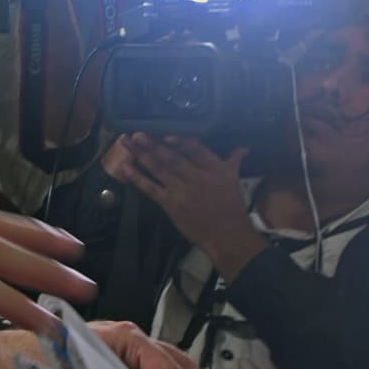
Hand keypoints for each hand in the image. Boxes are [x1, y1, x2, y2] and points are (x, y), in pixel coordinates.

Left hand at [110, 133, 267, 279]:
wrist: (227, 236)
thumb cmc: (231, 207)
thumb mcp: (234, 180)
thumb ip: (234, 161)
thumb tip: (243, 147)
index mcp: (215, 169)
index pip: (196, 150)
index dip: (180, 141)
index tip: (165, 133)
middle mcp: (198, 178)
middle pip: (172, 158)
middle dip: (153, 144)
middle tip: (136, 132)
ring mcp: (183, 191)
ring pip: (159, 170)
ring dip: (141, 155)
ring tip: (126, 142)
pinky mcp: (171, 204)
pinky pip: (152, 189)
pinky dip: (138, 178)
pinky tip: (125, 167)